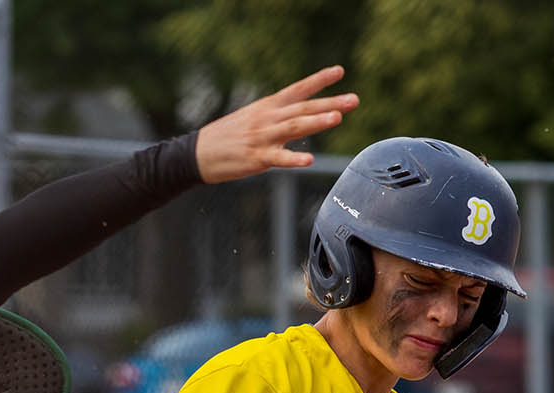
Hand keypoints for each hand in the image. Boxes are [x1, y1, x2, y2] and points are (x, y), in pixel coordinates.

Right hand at [194, 65, 357, 184]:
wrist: (199, 152)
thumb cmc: (229, 136)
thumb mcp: (254, 117)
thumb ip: (279, 116)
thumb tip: (303, 116)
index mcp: (268, 106)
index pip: (298, 89)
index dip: (319, 80)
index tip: (340, 72)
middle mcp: (268, 118)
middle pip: (303, 108)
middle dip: (330, 103)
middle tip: (354, 100)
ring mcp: (262, 137)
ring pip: (294, 127)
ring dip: (317, 122)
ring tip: (338, 118)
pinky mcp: (257, 157)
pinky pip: (279, 158)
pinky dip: (295, 158)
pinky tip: (309, 159)